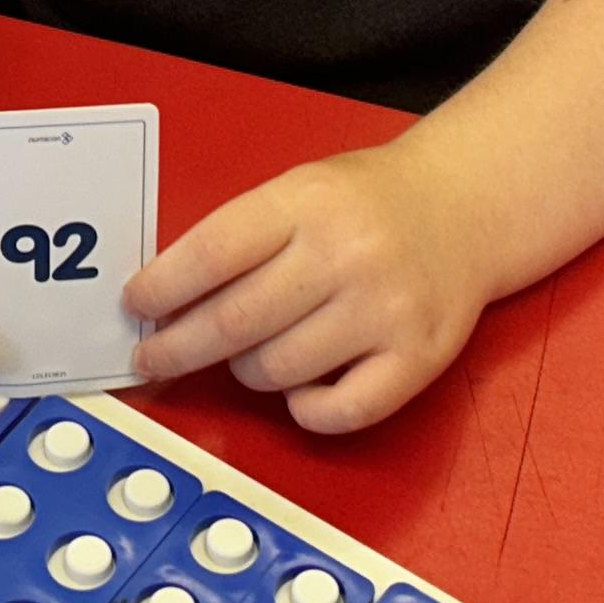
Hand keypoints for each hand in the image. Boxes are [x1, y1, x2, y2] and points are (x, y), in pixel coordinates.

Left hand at [126, 141, 490, 434]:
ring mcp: (385, 310)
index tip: (136, 307)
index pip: (212, 254)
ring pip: (275, 371)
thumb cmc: (368, 204)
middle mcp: (346, 255)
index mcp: (307, 203)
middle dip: (176, 347)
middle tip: (153, 357)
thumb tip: (165, 298)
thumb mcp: (301, 189)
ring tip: (254, 352)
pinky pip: (335, 413)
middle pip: (233, 322)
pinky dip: (303, 409)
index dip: (162, 289)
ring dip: (247, 370)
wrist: (467, 207)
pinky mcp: (416, 359)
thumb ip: (242, 235)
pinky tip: (301, 386)